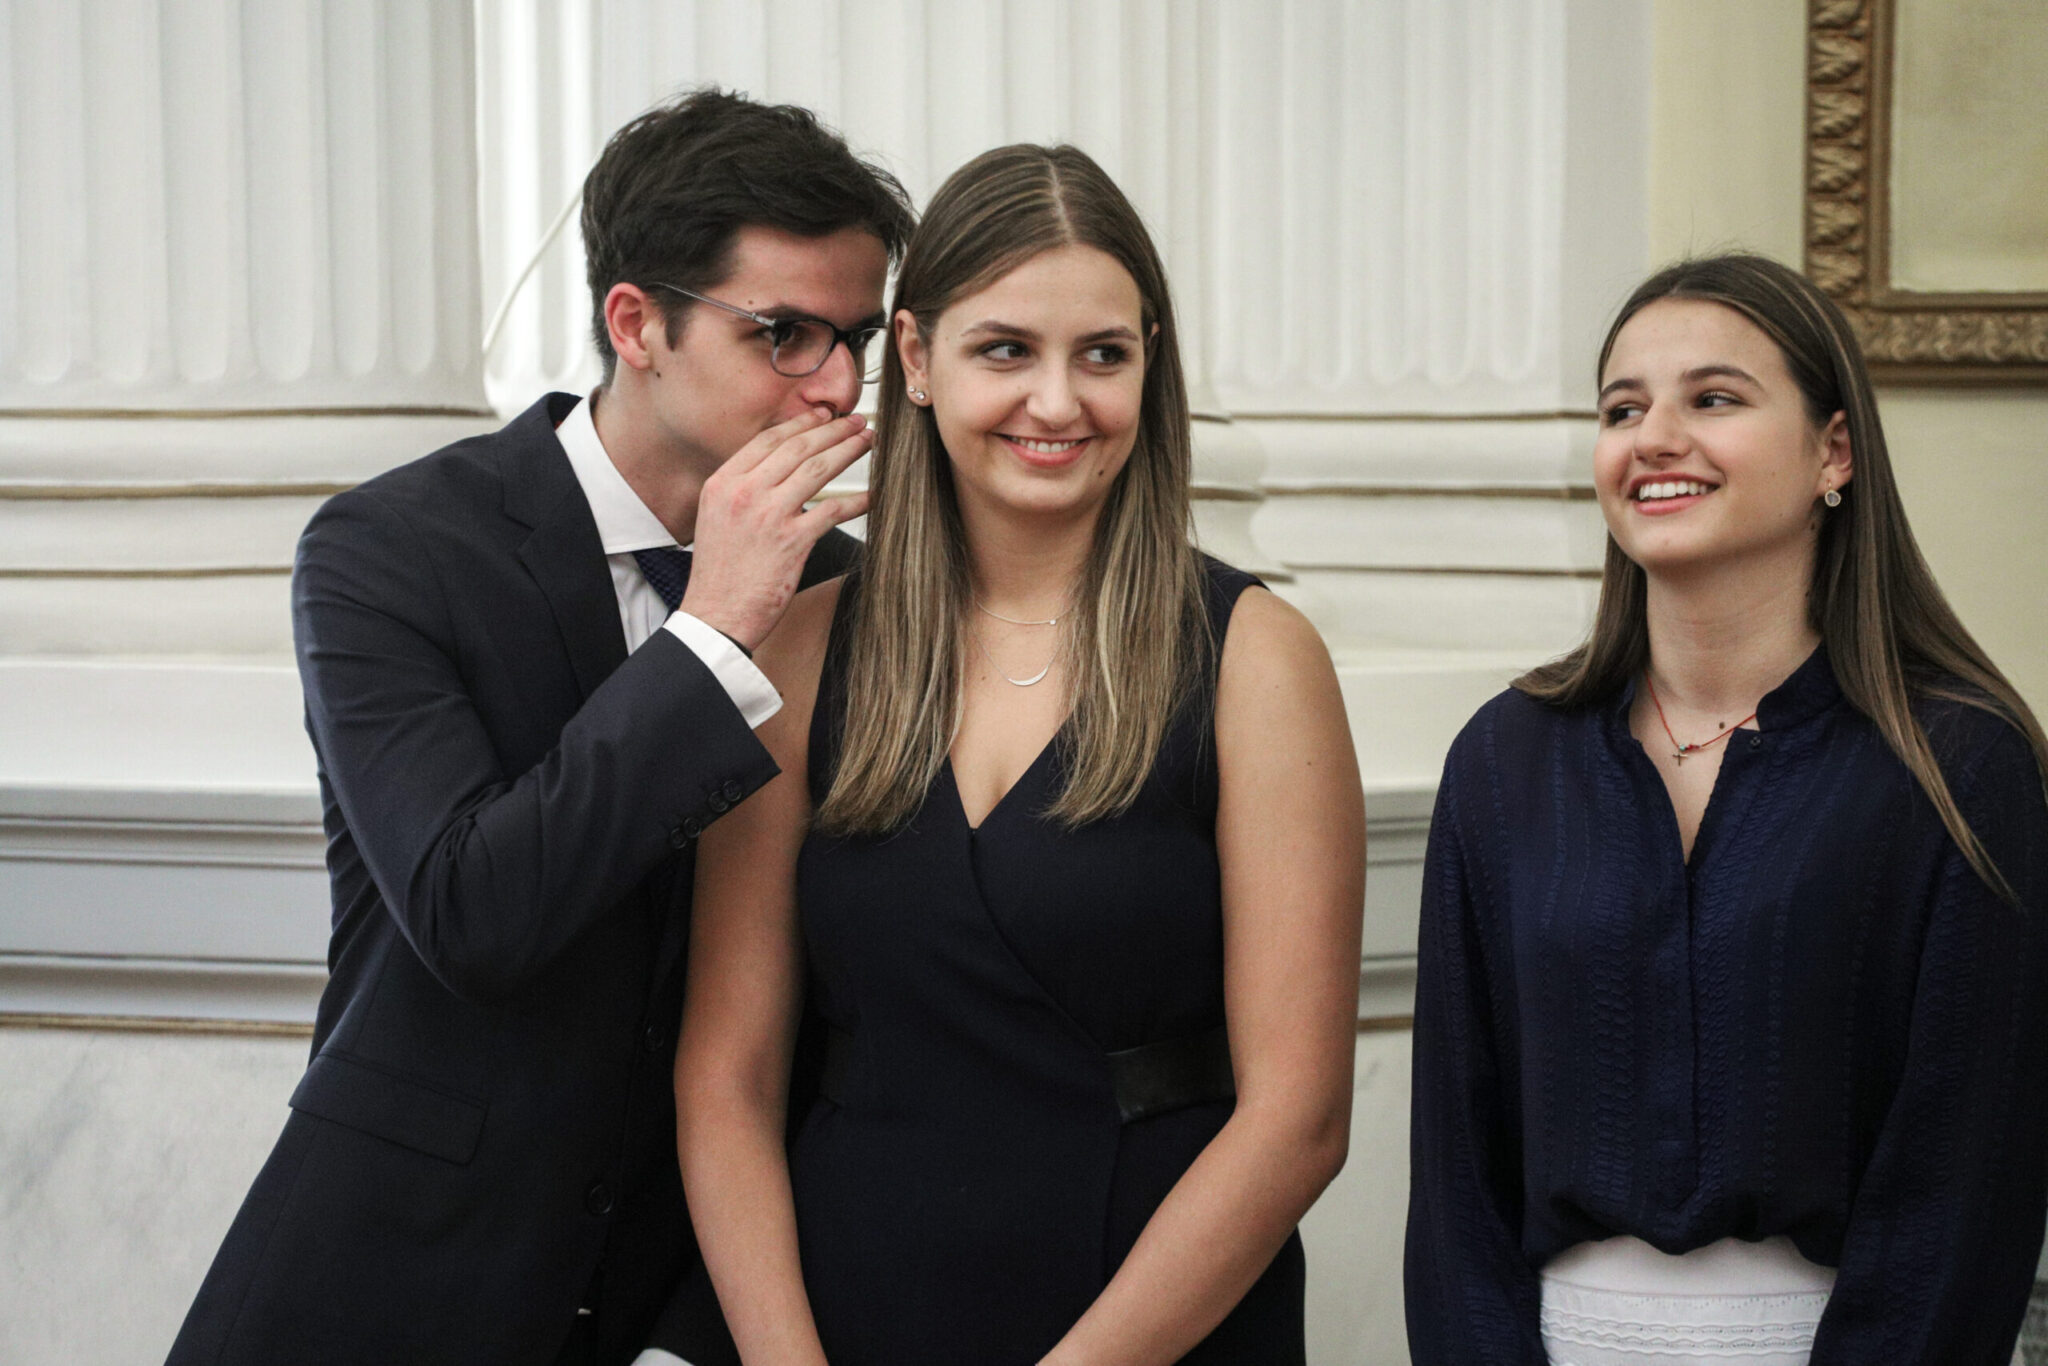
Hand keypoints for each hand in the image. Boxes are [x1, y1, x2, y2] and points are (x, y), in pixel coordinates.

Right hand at [681, 407, 872, 650]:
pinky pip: (834, 510)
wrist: (715, 615)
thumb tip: (775, 470)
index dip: (801, 424)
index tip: (824, 416)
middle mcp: (744, 492)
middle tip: (857, 422)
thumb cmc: (719, 573)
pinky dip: (859, 500)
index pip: (768, 441)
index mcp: (722, 483)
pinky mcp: (792, 541)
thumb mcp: (716, 518)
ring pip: (818, 469)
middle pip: (797, 448)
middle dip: (833, 430)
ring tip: (869, 441)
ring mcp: (769, 515)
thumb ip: (741, 490)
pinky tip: (874, 494)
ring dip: (849, 450)